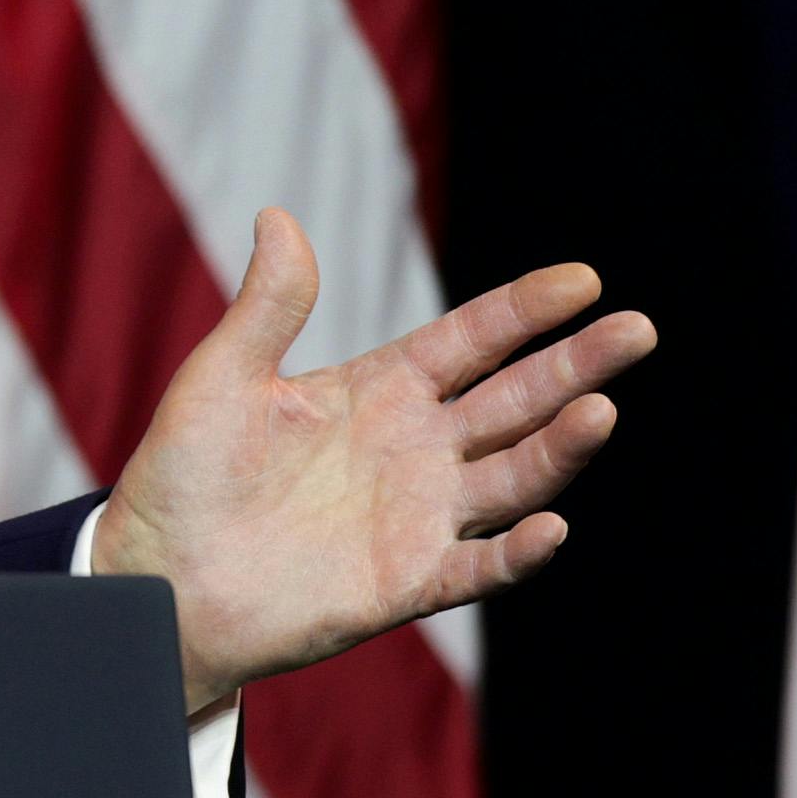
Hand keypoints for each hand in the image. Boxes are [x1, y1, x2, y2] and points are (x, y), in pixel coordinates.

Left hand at [99, 208, 656, 716]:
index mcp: (380, 390)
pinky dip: (518, 551)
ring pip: (514, 476)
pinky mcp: (407, 581)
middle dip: (577, 365)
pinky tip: (552, 526)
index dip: (525, 311)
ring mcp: (419, 516)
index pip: (472, 341)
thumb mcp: (222, 377)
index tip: (583, 279)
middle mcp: (416, 450)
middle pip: (516, 400)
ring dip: (561, 448)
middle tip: (639, 329)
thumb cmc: (183, 474)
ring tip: (602, 410)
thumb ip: (268, 307)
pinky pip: (479, 565)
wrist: (158, 575)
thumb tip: (278, 216)